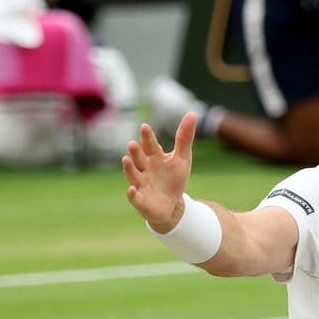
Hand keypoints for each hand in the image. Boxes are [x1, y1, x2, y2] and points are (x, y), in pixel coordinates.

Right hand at [122, 114, 195, 232]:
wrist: (171, 205)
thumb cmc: (174, 179)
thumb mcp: (182, 158)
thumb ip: (184, 138)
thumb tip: (192, 113)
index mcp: (154, 157)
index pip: (150, 145)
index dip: (147, 137)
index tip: (145, 127)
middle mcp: (144, 169)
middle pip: (139, 159)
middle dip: (136, 152)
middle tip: (133, 144)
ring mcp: (141, 184)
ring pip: (133, 175)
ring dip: (129, 168)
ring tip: (126, 159)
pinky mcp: (141, 200)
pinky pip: (134, 197)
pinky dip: (132, 194)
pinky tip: (131, 190)